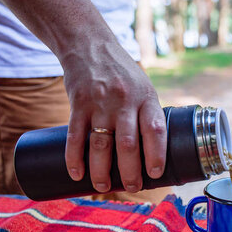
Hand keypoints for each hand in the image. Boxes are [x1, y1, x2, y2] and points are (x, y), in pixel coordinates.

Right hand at [62, 38, 166, 192]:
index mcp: (146, 97)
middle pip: (128, 144)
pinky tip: (76, 173)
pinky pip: (75, 136)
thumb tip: (153, 151)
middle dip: (130, 171)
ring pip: (101, 144)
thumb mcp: (143, 86)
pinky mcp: (78, 103)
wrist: (89, 44)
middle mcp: (124, 101)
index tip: (155, 174)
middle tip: (132, 188)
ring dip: (101, 170)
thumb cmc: (121, 73)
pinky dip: (74, 158)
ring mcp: (100, 102)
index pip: (155, 130)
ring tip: (103, 187)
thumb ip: (146, 114)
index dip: (156, 154)